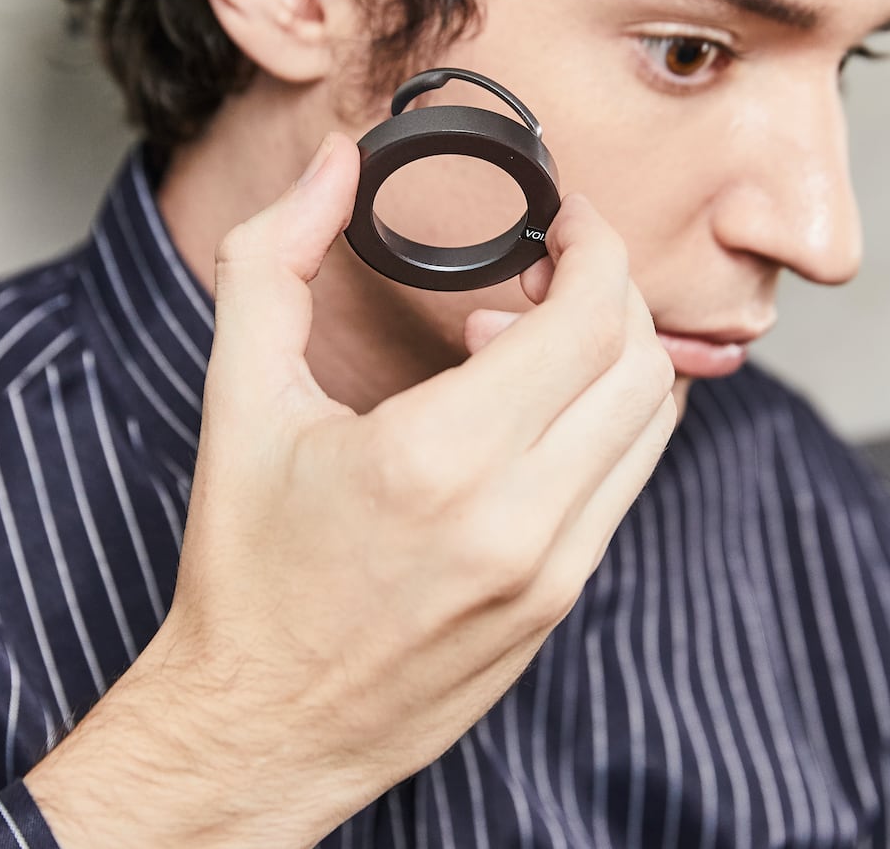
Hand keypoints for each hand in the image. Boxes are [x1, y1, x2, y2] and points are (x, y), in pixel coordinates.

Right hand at [29, 130, 677, 847]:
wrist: (260, 728)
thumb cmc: (245, 567)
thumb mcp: (237, 397)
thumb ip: (276, 258)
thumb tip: (336, 162)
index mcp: (437, 460)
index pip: (587, 318)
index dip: (593, 245)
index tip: (562, 217)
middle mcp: (516, 520)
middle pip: (640, 362)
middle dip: (611, 287)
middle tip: (552, 262)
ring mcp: (552, 570)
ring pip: (652, 424)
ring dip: (617, 353)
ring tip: (529, 334)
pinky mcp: (562, 603)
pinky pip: (626, 483)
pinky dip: (605, 421)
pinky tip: (528, 410)